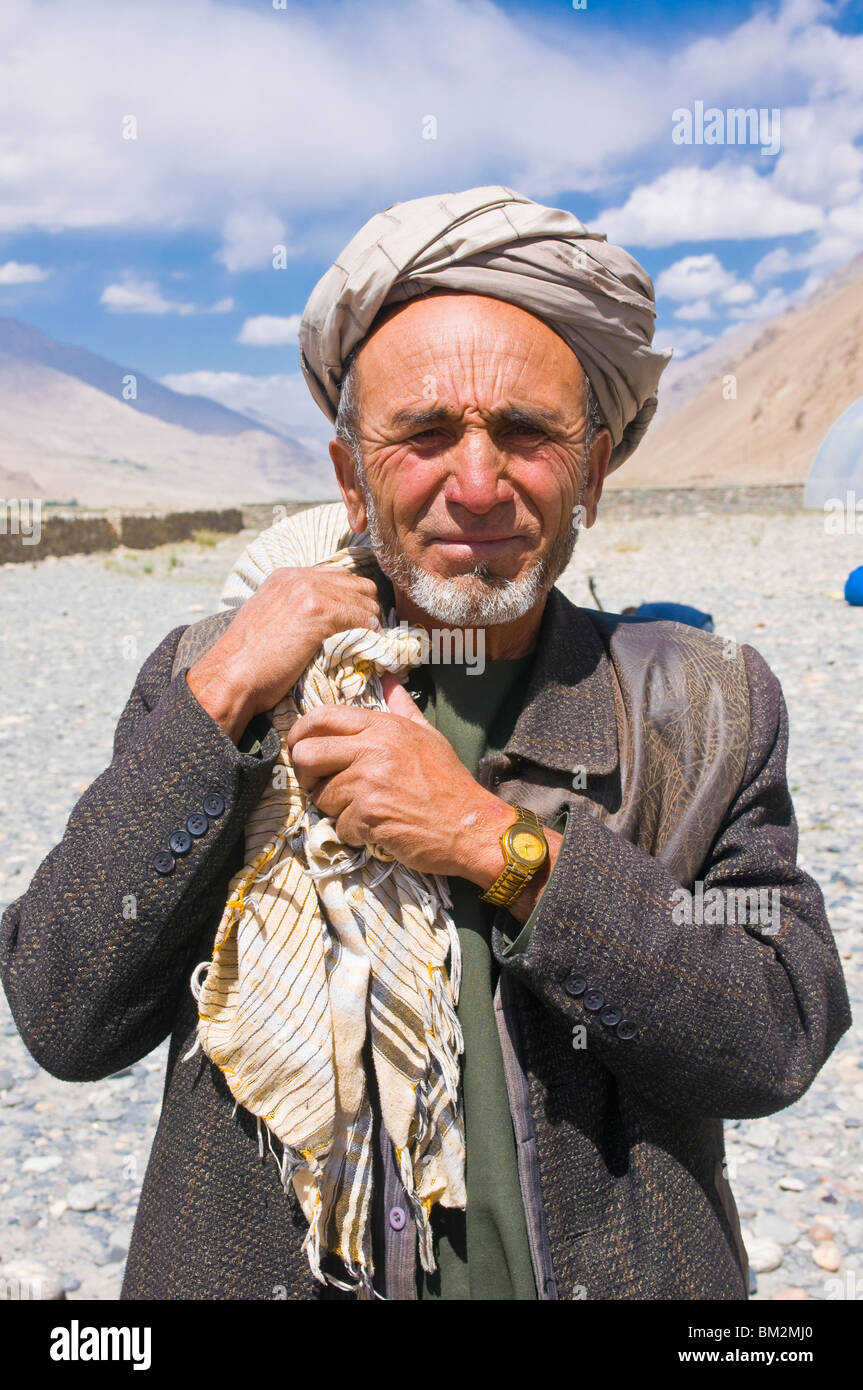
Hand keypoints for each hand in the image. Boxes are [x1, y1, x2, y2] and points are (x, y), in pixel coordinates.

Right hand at [187, 566, 382, 741]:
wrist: (231, 677)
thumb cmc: (249, 662)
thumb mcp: (270, 620)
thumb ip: (295, 609)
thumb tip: (329, 619)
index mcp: (287, 575)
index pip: (340, 576)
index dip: (353, 601)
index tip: (355, 624)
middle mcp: (299, 576)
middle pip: (359, 584)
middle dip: (366, 610)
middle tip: (366, 636)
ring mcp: (309, 591)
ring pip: (366, 600)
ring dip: (370, 624)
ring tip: (364, 645)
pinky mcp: (319, 612)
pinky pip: (363, 618)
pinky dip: (369, 635)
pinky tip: (362, 650)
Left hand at [286, 677, 516, 880]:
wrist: (471, 826)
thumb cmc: (449, 783)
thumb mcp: (428, 736)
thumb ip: (402, 708)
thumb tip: (388, 678)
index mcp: (385, 727)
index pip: (322, 717)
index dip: (300, 733)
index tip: (299, 748)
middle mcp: (374, 749)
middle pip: (307, 755)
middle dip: (307, 774)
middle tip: (320, 785)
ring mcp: (370, 782)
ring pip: (320, 795)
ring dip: (334, 809)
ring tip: (362, 809)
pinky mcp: (369, 815)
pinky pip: (338, 825)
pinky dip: (353, 833)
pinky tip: (376, 828)